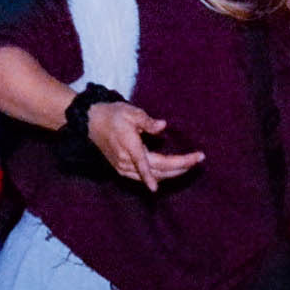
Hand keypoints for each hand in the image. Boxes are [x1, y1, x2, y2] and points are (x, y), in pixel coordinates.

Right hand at [81, 98, 202, 189]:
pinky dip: (160, 176)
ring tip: (189, 164)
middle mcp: (127, 162)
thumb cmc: (112, 114)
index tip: (193, 163)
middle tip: (198, 159)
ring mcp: (124, 169)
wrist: (91, 123)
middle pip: (159, 172)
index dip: (177, 164)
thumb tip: (163, 126)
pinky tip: (172, 171)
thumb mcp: (130, 112)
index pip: (156, 163)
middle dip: (181, 167)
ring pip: (154, 177)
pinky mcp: (122, 170)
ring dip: (173, 173)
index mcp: (130, 147)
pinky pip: (145, 177)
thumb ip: (147, 121)